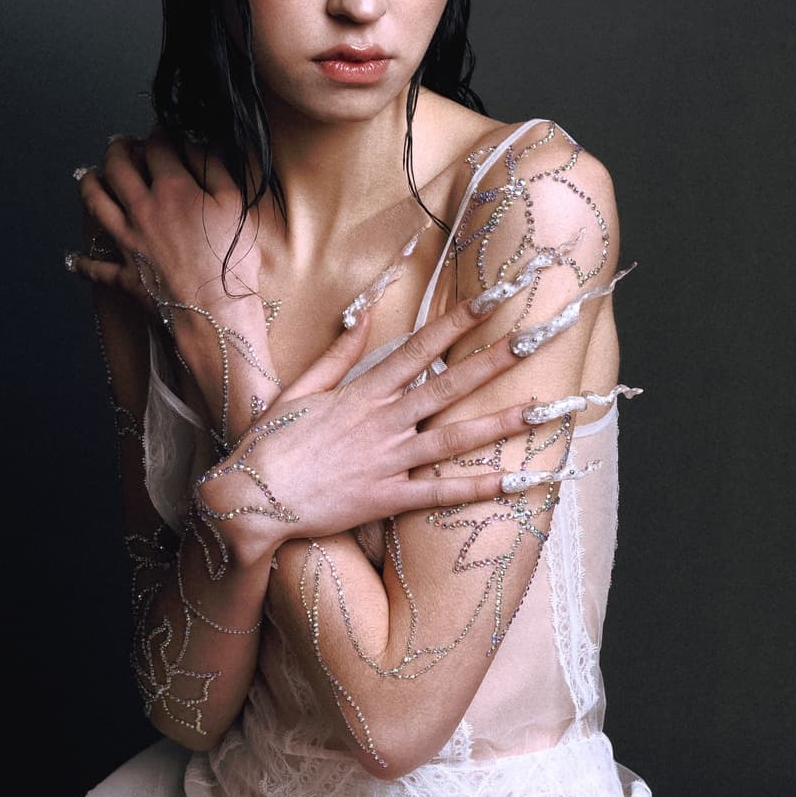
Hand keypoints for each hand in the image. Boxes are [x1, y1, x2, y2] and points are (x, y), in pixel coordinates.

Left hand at [67, 129, 263, 315]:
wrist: (214, 313)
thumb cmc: (231, 262)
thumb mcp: (235, 204)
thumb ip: (214, 167)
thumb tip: (197, 143)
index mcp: (172, 189)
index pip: (158, 147)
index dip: (159, 133)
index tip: (162, 131)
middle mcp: (142, 210)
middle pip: (118, 168)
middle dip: (118, 148)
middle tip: (120, 142)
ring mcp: (129, 241)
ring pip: (96, 204)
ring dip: (89, 184)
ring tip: (88, 174)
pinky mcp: (125, 273)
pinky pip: (95, 267)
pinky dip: (82, 262)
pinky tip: (74, 257)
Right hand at [189, 294, 548, 568]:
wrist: (250, 498)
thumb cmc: (270, 444)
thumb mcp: (300, 389)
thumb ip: (337, 356)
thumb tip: (364, 318)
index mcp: (364, 392)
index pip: (422, 347)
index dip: (460, 320)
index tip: (493, 297)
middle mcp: (383, 422)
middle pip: (450, 384)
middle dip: (497, 359)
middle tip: (538, 336)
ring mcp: (389, 461)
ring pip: (456, 438)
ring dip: (502, 422)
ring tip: (545, 408)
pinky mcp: (387, 499)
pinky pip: (442, 494)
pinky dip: (480, 489)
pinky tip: (517, 482)